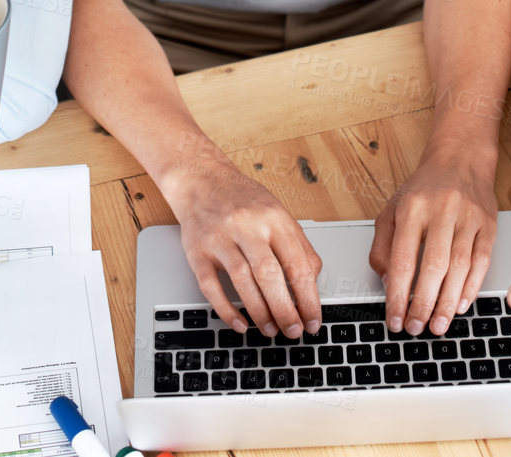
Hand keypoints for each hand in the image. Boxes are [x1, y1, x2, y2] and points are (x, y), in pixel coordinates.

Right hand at [167, 153, 322, 337]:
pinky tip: (240, 324)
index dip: (308, 298)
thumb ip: (297, 244)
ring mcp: (220, 238)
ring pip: (243, 281)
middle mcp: (247, 226)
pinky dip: (226, 309)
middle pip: (270, 275)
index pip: (296, 263)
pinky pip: (211, 286)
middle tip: (293, 332)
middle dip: (285, 310)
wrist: (201, 179)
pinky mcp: (197, 251)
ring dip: (259, 313)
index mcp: (273, 218)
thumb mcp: (277, 212)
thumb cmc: (243, 199)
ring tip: (270, 330)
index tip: (312, 321)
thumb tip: (313, 280)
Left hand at [370, 140, 497, 335]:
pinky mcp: (488, 224)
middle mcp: (441, 210)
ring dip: (447, 302)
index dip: (397, 295)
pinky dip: (471, 288)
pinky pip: (482, 261)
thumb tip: (387, 282)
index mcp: (412, 207)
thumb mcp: (392, 209)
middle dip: (423, 304)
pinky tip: (459, 305)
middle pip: (433, 266)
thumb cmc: (424, 189)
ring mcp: (468, 217)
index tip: (395, 319)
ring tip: (437, 325)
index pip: (402, 259)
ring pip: (459, 267)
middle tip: (416, 328)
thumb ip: (383, 245)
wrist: (460, 157)